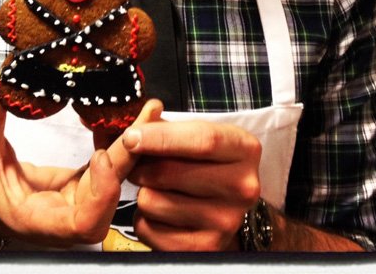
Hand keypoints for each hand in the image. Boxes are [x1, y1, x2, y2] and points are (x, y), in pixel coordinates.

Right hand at [0, 66, 140, 247]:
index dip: (102, 193)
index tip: (102, 157)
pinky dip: (116, 143)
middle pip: (111, 196)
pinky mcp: (82, 188)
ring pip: (115, 180)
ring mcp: (78, 203)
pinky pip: (107, 168)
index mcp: (39, 220)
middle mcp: (65, 217)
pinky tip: (121, 118)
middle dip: (132, 156)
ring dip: (132, 146)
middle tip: (147, 116)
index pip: (84, 222)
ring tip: (146, 111)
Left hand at [120, 113, 262, 250]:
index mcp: (244, 150)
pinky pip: (148, 228)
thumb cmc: (205, 163)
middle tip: (140, 165)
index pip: (202, 140)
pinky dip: (143, 219)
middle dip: (141, 166)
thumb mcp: (197, 135)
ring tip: (157, 189)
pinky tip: (161, 212)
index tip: (130, 138)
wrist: (225, 206)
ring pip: (152, 201)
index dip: (160, 138)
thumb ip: (165, 127)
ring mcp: (226, 221)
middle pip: (170, 172)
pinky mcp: (204, 248)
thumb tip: (134, 134)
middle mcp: (242, 187)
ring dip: (143, 192)